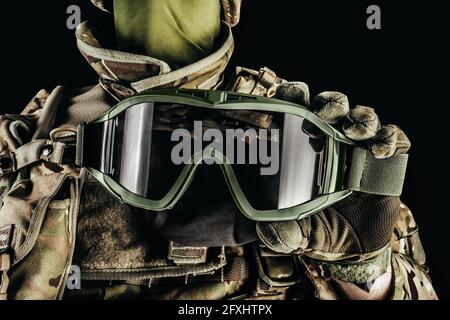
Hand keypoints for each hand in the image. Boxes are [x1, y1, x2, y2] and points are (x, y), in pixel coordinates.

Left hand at [257, 82, 410, 295]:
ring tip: (353, 133)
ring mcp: (361, 149)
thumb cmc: (320, 227)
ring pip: (364, 117)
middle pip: (335, 105)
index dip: (294, 95)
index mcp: (307, 145)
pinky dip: (389, 138)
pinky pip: (394, 139)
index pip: (301, 108)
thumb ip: (280, 233)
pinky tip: (378, 151)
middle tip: (324, 115)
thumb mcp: (297, 232)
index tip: (284, 94)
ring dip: (360, 118)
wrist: (353, 247)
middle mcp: (334, 141)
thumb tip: (265, 231)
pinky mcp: (386, 162)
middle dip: (331, 103)